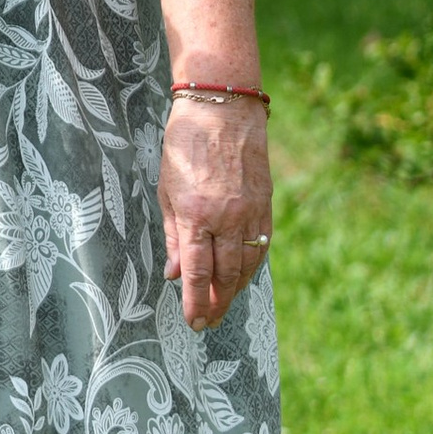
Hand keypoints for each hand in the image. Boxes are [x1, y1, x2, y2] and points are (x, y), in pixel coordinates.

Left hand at [159, 92, 271, 328]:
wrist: (223, 110)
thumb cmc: (185, 145)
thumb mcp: (166, 188)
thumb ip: (172, 235)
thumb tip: (173, 274)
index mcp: (195, 215)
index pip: (197, 273)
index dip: (196, 302)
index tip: (194, 323)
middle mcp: (226, 219)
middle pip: (225, 276)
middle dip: (216, 304)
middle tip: (209, 322)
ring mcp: (250, 213)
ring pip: (246, 265)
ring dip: (235, 290)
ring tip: (223, 305)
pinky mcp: (266, 204)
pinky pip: (261, 246)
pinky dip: (252, 266)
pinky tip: (242, 277)